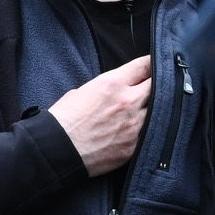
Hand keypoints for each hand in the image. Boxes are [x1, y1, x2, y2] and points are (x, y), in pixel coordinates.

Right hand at [47, 57, 152, 175]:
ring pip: (157, 110)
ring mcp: (134, 125)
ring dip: (152, 108)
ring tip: (146, 109)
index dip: (152, 64)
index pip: (145, 65)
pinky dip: (146, 129)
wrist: (57, 150)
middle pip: (157, 85)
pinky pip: (148, 132)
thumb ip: (105, 88)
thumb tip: (116, 91)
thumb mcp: (81, 91)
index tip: (155, 65)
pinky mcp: (134, 145)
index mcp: (113, 83)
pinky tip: (138, 129)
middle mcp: (128, 101)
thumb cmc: (63, 121)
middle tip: (154, 86)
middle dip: (155, 84)